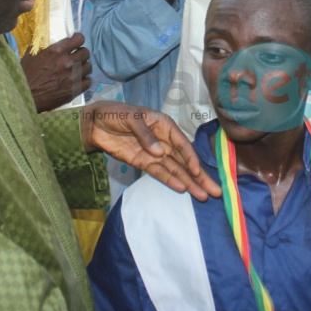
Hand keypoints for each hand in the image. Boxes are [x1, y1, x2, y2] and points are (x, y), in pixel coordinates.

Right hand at [22, 33, 90, 112]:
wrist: (25, 96)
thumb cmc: (25, 75)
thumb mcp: (31, 56)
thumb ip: (42, 48)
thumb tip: (48, 43)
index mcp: (57, 50)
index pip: (79, 39)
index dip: (78, 39)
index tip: (76, 42)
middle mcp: (68, 61)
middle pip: (86, 52)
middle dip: (81, 54)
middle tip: (75, 57)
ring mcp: (73, 76)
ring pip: (88, 66)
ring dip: (83, 67)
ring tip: (77, 70)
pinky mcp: (75, 89)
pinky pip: (88, 81)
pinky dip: (83, 80)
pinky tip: (77, 81)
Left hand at [80, 100, 220, 201]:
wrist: (95, 123)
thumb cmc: (116, 113)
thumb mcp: (131, 118)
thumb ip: (145, 134)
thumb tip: (159, 153)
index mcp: (165, 125)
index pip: (182, 144)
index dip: (191, 158)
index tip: (197, 171)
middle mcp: (164, 141)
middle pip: (184, 160)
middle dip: (199, 176)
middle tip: (215, 191)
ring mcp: (154, 154)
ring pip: (175, 170)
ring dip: (189, 183)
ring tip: (203, 196)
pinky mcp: (143, 163)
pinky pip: (159, 173)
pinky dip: (170, 181)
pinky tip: (181, 189)